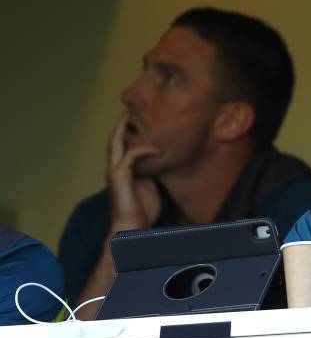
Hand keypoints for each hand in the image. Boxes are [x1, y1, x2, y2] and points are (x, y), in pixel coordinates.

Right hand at [106, 113, 161, 236]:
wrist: (132, 230)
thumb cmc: (143, 212)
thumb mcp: (153, 187)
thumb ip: (155, 173)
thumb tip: (168, 162)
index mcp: (123, 169)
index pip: (122, 144)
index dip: (129, 130)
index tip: (141, 118)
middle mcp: (115, 168)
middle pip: (115, 138)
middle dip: (123, 122)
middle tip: (133, 107)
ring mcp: (115, 172)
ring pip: (117, 143)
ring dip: (127, 128)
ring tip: (137, 116)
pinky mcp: (118, 177)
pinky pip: (131, 156)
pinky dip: (145, 150)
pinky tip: (158, 149)